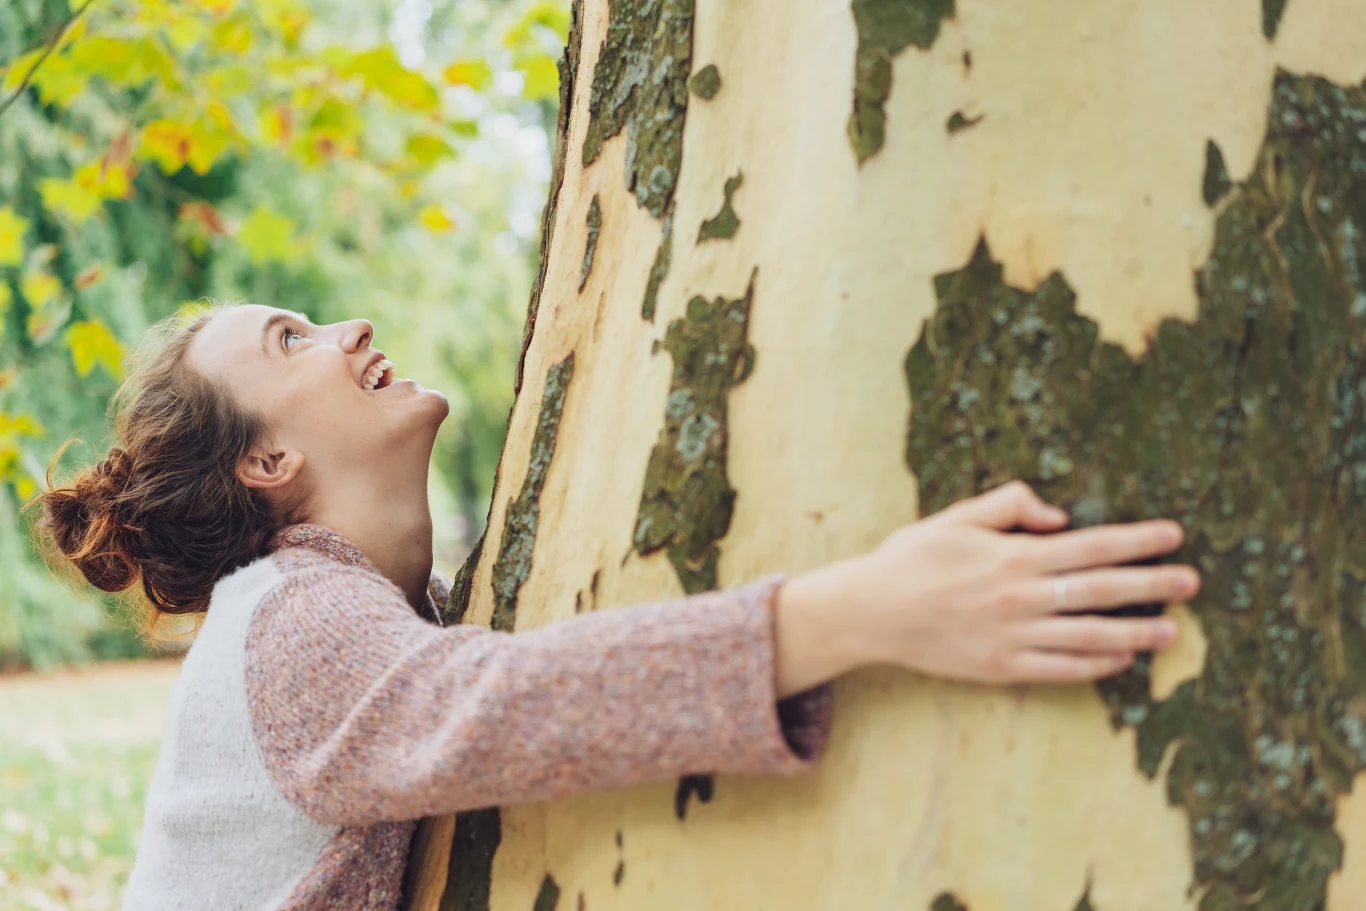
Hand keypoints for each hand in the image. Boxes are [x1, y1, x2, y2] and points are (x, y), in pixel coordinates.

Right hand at [773, 481, 1199, 694]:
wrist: (869, 612)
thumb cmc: (910, 559)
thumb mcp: (955, 518)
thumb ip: (1008, 506)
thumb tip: (1057, 515)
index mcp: (1014, 556)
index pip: (1093, 546)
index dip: (1138, 541)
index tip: (1173, 536)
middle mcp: (1022, 597)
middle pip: (1103, 590)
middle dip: (1152, 585)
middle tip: (1191, 583)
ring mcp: (1014, 636)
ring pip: (1091, 636)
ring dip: (1137, 631)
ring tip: (1172, 631)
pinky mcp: (1002, 667)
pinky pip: (1062, 670)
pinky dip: (1096, 666)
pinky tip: (1121, 658)